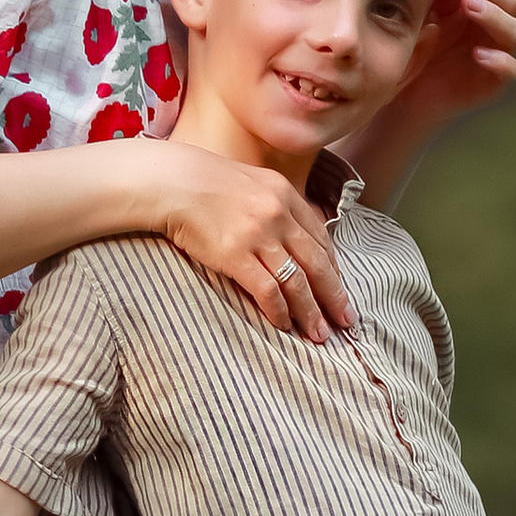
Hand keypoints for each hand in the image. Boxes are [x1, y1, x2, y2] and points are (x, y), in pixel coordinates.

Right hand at [148, 140, 351, 339]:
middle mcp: (278, 214)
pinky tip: (283, 324)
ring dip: (310, 311)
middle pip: (317, 263)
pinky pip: (267, 289)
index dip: (334, 269)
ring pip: (296, 281)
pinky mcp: (235, 254)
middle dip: (334, 296)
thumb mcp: (252, 183)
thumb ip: (276, 205)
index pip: (321, 239)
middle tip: (345, 321)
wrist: (171, 181)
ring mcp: (258, 234)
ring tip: (318, 334)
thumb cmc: (206, 183)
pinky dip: (279, 310)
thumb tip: (294, 233)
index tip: (340, 291)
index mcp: (286, 195)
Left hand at [379, 0, 515, 147]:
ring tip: (468, 6)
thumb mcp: (420, 6)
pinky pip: (512, 71)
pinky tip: (478, 54)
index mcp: (483, 1)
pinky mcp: (495, 82)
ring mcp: (499, 53)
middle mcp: (496, 25)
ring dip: (494, 15)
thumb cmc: (411, 40)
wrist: (400, 85)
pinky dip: (500, 61)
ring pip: (515, 31)